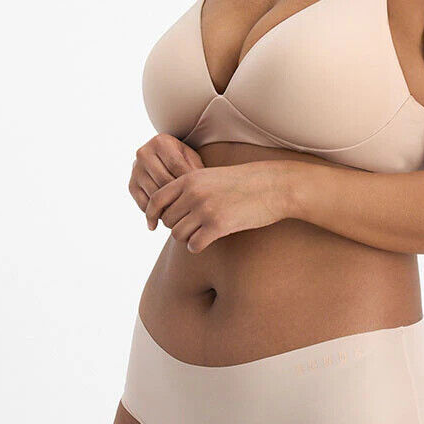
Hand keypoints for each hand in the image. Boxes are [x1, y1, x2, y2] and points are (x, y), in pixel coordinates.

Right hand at [128, 133, 204, 215]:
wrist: (162, 158)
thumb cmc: (182, 159)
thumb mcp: (191, 158)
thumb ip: (195, 169)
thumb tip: (198, 190)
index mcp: (160, 142)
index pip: (176, 166)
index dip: (189, 182)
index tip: (201, 195)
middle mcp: (143, 154)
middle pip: (164, 181)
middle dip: (179, 196)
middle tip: (194, 209)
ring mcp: (135, 170)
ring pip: (154, 194)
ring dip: (169, 207)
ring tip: (184, 216)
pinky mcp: (131, 185)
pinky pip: (144, 204)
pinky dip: (156, 213)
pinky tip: (168, 217)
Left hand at [145, 161, 290, 252]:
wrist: (274, 186)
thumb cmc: (244, 182)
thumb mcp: (212, 177)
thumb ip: (189, 188)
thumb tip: (169, 211)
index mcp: (189, 179)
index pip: (156, 199)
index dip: (150, 215)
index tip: (151, 225)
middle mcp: (193, 193)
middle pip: (168, 220)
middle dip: (176, 226)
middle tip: (191, 228)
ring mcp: (205, 209)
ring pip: (178, 234)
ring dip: (187, 238)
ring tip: (201, 233)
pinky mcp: (218, 226)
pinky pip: (194, 245)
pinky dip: (197, 246)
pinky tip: (207, 241)